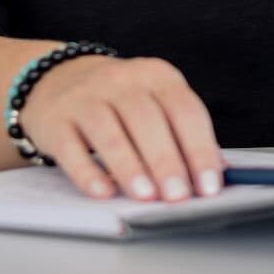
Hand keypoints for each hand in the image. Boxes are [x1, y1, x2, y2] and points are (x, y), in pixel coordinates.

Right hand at [16, 54, 223, 203]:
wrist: (58, 79)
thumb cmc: (120, 100)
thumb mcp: (155, 102)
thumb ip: (183, 133)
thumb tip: (218, 172)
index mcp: (157, 76)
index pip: (186, 111)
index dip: (200, 150)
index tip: (209, 186)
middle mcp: (121, 81)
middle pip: (148, 120)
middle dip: (166, 162)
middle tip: (178, 196)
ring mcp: (85, 98)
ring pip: (109, 132)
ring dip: (130, 167)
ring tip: (146, 197)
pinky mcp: (55, 120)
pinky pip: (70, 148)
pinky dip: (87, 172)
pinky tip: (103, 192)